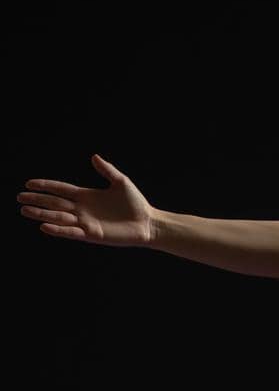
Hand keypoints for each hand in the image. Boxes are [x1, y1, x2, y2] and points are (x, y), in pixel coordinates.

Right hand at [17, 153, 154, 246]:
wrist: (148, 223)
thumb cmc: (136, 203)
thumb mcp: (121, 182)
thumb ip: (107, 170)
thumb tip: (94, 156)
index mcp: (87, 195)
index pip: (61, 189)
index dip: (45, 186)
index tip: (29, 184)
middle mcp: (83, 209)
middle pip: (55, 203)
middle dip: (37, 200)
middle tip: (19, 198)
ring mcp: (86, 222)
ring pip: (59, 217)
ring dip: (42, 214)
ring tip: (25, 211)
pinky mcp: (93, 234)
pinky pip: (71, 232)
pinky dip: (58, 229)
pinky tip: (44, 225)